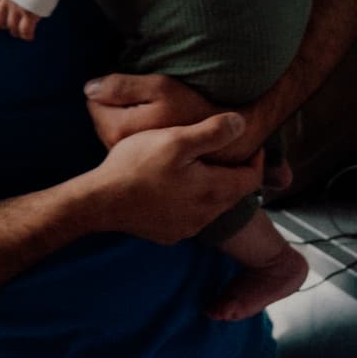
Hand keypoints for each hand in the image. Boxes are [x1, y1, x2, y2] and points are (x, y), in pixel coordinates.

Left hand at [84, 72, 222, 150]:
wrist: (223, 142)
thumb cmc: (192, 109)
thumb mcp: (161, 87)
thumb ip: (121, 86)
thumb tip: (88, 89)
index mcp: (118, 128)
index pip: (94, 102)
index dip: (111, 91)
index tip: (135, 92)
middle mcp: (117, 149)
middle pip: (102, 118)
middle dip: (117, 108)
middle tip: (146, 103)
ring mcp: (128, 159)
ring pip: (114, 131)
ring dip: (127, 121)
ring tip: (153, 117)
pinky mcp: (140, 165)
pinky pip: (128, 144)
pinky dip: (137, 136)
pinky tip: (157, 132)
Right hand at [89, 113, 262, 243]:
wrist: (100, 202)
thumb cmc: (137, 167)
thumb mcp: (176, 140)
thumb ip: (213, 132)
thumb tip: (243, 124)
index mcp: (213, 191)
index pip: (252, 178)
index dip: (256, 159)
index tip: (247, 143)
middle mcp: (205, 215)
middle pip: (233, 193)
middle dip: (234, 171)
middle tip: (225, 151)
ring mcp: (186, 228)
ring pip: (212, 206)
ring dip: (212, 186)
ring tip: (199, 165)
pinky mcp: (168, 234)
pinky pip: (191, 216)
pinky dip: (192, 200)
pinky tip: (175, 186)